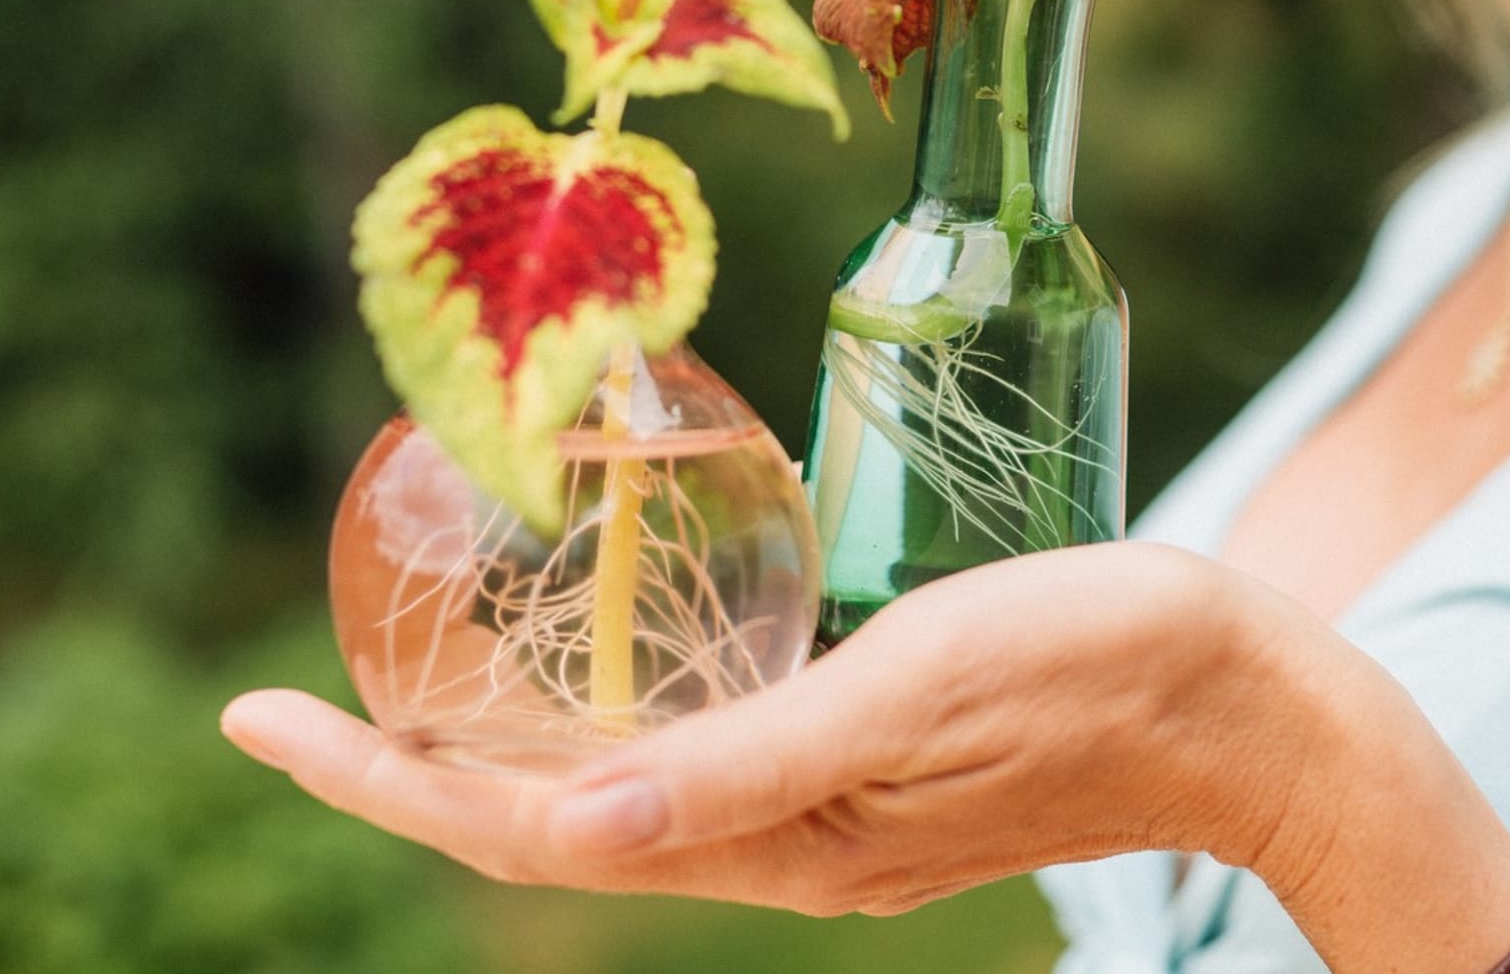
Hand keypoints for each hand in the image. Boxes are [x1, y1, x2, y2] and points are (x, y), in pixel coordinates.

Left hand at [222, 543, 1509, 966]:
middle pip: (552, 822)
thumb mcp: (915, 693)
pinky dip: (606, 725)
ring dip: (502, 751)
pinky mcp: (862, 767)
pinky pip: (693, 762)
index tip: (262, 718)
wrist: (1247, 704)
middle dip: (413, 772)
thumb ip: (749, 759)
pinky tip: (588, 668)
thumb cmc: (1095, 665)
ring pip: (617, 795)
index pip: (534, 830)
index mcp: (781, 839)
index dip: (386, 783)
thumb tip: (569, 815)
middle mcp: (782, 843)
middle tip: (295, 702)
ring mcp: (822, 812)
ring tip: (411, 685)